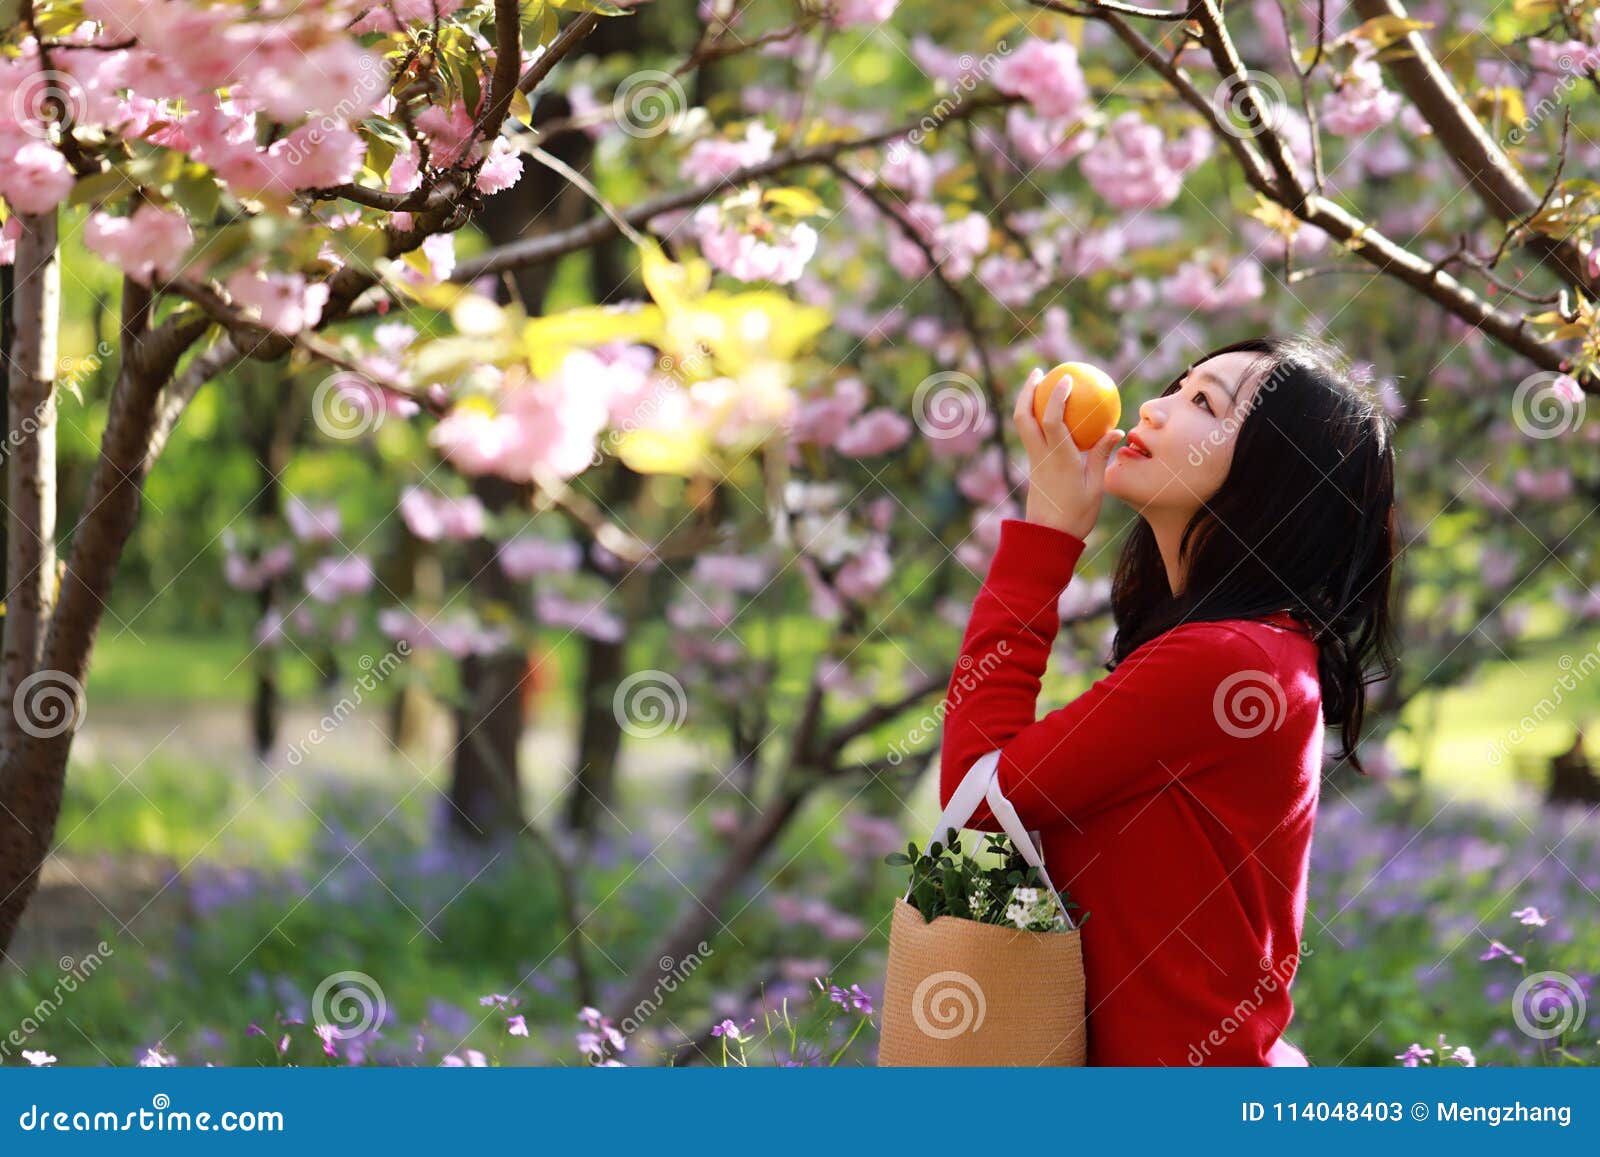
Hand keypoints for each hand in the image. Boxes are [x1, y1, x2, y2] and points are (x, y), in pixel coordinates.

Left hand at [1013, 365, 1123, 540]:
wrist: (1049, 537)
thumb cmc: (1076, 514)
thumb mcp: (1095, 486)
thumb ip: (1101, 455)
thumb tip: (1115, 429)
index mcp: (1058, 458)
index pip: (1052, 420)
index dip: (1057, 396)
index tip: (1067, 378)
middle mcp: (1040, 455)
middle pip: (1024, 416)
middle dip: (1028, 391)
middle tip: (1040, 372)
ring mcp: (1033, 459)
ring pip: (1023, 424)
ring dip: (1027, 401)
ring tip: (1039, 384)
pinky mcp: (1033, 465)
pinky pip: (1032, 434)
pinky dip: (1036, 417)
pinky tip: (1050, 413)